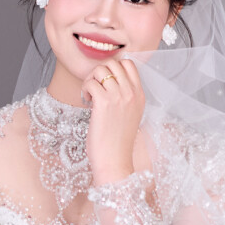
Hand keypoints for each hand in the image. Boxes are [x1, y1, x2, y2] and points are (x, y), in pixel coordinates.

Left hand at [82, 55, 144, 184]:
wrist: (115, 161)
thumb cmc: (118, 142)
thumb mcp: (130, 115)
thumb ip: (125, 98)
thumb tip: (110, 83)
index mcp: (139, 95)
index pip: (129, 64)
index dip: (113, 68)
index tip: (105, 83)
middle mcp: (131, 93)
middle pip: (113, 63)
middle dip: (100, 72)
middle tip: (94, 87)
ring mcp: (118, 97)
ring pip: (101, 69)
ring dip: (91, 79)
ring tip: (90, 95)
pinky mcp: (104, 103)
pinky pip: (90, 83)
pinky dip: (85, 89)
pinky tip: (86, 102)